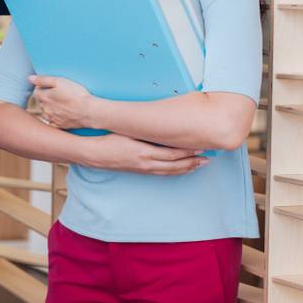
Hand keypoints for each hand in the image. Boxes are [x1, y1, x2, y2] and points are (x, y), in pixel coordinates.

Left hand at [30, 75, 92, 129]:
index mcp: (44, 97)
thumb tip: (29, 78)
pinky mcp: (59, 125)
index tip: (52, 87)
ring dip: (50, 108)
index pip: (37, 91)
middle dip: (47, 98)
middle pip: (41, 102)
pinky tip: (62, 114)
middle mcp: (45, 109)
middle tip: (59, 95)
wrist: (89, 111)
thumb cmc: (76, 94)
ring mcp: (51, 118)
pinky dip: (55, 119)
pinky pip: (52, 122)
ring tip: (63, 104)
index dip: (43, 87)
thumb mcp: (60, 81)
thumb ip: (43, 79)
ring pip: (46, 112)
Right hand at [81, 133, 208, 175]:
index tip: (202, 147)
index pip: (174, 153)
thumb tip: (165, 128)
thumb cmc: (110, 139)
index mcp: (145, 152)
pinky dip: (175, 171)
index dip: (189, 151)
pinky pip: (162, 173)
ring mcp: (144, 168)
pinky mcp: (140, 171)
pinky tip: (180, 169)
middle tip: (208, 158)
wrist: (94, 154)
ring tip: (199, 165)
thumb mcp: (129, 132)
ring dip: (186, 168)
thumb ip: (147, 132)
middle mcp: (147, 163)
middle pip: (176, 164)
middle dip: (193, 161)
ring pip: (171, 171)